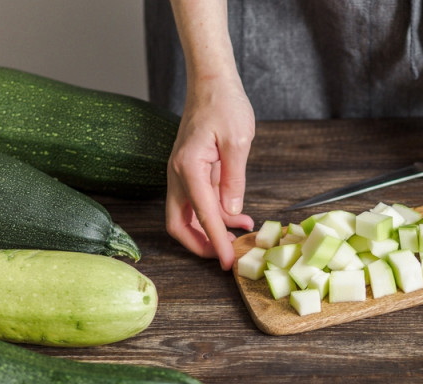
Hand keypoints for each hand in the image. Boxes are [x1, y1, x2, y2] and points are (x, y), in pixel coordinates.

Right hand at [165, 77, 254, 269]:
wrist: (211, 82)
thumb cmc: (224, 104)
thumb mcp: (238, 141)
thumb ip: (234, 179)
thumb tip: (231, 211)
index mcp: (188, 167)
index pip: (202, 215)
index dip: (216, 242)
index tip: (228, 262)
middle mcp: (178, 174)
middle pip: (179, 224)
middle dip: (200, 245)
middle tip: (226, 256)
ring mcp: (182, 174)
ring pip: (188, 215)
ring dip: (212, 230)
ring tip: (244, 232)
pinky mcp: (191, 172)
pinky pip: (198, 202)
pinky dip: (216, 214)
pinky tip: (239, 216)